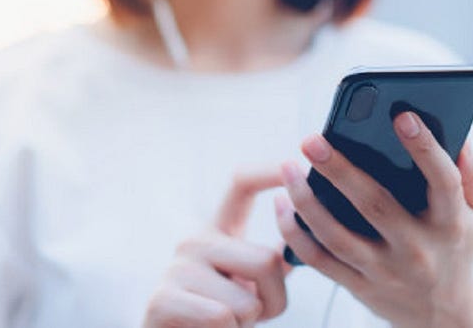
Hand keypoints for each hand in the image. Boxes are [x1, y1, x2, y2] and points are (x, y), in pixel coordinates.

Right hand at [143, 173, 289, 327]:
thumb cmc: (219, 317)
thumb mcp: (249, 283)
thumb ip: (274, 259)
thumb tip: (309, 226)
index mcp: (218, 230)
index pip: (241, 184)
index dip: (269, 170)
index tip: (294, 160)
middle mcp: (194, 240)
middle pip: (265, 260)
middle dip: (274, 300)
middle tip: (254, 314)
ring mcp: (176, 267)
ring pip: (247, 300)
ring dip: (247, 324)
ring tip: (226, 324)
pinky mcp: (163, 298)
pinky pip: (222, 318)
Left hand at [275, 111, 472, 327]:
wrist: (443, 317)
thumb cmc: (455, 250)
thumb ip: (470, 174)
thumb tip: (462, 133)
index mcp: (450, 224)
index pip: (442, 182)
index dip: (425, 149)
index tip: (402, 115)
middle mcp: (417, 249)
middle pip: (375, 206)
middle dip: (341, 171)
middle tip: (312, 140)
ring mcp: (385, 271)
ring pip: (338, 236)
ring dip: (307, 202)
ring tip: (287, 168)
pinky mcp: (359, 286)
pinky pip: (320, 260)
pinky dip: (295, 234)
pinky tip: (280, 205)